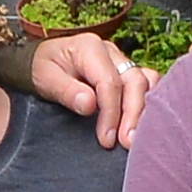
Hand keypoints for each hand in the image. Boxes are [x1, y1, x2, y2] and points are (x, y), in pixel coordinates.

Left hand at [29, 33, 157, 148]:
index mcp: (90, 48)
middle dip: (133, 114)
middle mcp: (112, 52)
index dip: (111, 113)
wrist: (41, 61)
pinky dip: (150, 101)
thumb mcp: (45, 79)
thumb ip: (67, 91)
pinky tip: (146, 122)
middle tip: (127, 142)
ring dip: (145, 109)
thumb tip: (89, 105)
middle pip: (134, 81)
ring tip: (138, 136)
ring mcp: (122, 61)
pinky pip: (148, 83)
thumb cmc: (42, 69)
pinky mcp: (127, 72)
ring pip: (147, 81)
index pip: (110, 82)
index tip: (107, 139)